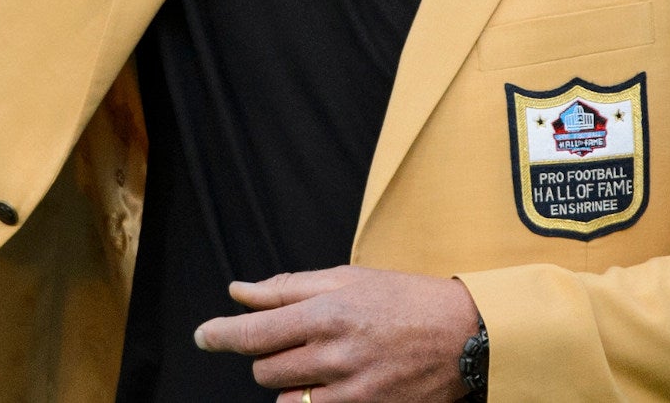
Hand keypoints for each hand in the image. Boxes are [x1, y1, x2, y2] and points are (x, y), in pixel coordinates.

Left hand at [194, 266, 478, 402]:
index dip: (220, 335)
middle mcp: (334, 352)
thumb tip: (238, 292)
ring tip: (318, 361)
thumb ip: (287, 287)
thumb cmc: (404, 299)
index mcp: (327, 311)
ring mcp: (350, 389)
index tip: (204, 336)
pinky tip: (329, 384)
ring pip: (284, 396)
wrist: (465, 335)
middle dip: (268, 354)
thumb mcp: (347, 278)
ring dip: (288, 380)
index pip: (254, 331)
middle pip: (264, 367)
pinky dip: (309, 401)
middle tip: (297, 340)